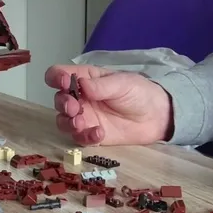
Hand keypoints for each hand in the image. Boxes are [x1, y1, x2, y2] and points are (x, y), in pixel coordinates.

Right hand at [46, 64, 172, 146]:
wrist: (156, 116)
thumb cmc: (138, 92)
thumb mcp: (122, 83)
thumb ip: (101, 85)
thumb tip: (80, 84)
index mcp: (84, 79)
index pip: (58, 74)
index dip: (56, 77)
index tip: (63, 82)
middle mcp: (79, 98)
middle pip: (58, 100)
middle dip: (63, 103)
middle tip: (74, 108)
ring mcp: (84, 117)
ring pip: (63, 121)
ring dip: (68, 122)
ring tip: (81, 123)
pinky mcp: (91, 135)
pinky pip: (79, 138)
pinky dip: (85, 136)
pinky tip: (98, 133)